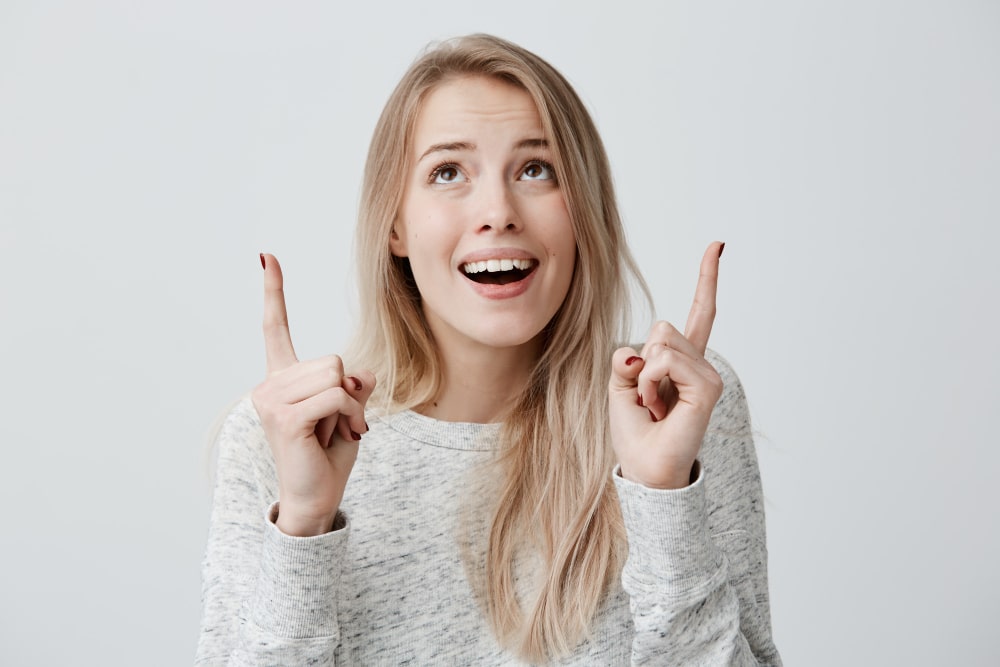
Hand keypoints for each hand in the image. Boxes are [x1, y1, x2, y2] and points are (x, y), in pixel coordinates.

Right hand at [250, 254, 375, 535]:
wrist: (316, 498)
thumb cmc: (329, 455)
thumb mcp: (350, 411)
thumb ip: (354, 386)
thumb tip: (359, 374)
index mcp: (281, 379)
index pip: (275, 327)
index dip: (273, 291)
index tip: (266, 257)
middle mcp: (269, 385)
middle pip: (332, 359)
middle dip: (347, 393)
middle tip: (336, 425)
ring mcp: (271, 401)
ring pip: (336, 375)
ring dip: (349, 407)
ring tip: (334, 432)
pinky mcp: (284, 418)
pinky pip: (337, 397)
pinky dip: (350, 417)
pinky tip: (340, 437)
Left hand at [608, 242, 724, 488]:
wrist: (644, 470)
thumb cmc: (634, 432)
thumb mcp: (618, 387)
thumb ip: (625, 359)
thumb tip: (637, 352)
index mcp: (681, 361)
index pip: (700, 312)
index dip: (706, 279)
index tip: (718, 245)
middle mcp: (699, 364)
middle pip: (663, 326)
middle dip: (641, 359)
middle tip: (647, 397)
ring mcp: (707, 376)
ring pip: (662, 340)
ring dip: (644, 375)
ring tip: (654, 405)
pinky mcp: (708, 388)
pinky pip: (666, 361)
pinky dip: (650, 382)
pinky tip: (660, 406)